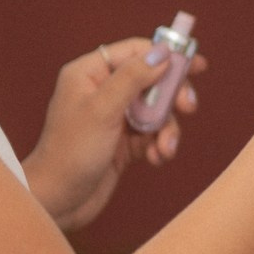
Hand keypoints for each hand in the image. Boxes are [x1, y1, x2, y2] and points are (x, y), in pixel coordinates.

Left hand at [20, 37, 206, 231]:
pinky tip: (156, 158)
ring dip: (167, 128)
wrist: (58, 202)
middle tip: (188, 107)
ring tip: (165, 148)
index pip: (134, 51)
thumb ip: (132, 78)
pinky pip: (152, 133)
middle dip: (172, 96)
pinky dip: (159, 144)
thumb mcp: (103, 110)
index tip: (195, 63)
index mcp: (89, 74)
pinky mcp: (123, 141)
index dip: (166, 54)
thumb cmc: (70, 153)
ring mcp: (114, 117)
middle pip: (151, 80)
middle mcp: (102, 91)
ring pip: (156, 110)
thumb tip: (162, 53)